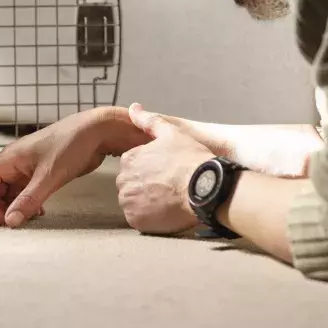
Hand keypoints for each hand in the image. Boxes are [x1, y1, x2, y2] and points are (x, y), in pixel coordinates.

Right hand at [0, 107, 149, 227]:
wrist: (97, 131)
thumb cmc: (72, 145)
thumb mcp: (49, 176)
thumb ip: (28, 200)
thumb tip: (10, 221)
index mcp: (9, 158)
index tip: (4, 220)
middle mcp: (13, 161)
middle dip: (0, 208)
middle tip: (17, 221)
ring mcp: (26, 166)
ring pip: (8, 191)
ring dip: (15, 206)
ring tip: (30, 217)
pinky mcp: (39, 170)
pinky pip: (24, 189)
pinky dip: (27, 202)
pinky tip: (40, 211)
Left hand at [116, 104, 216, 235]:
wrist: (204, 187)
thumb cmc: (190, 158)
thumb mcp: (171, 133)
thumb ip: (149, 121)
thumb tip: (133, 108)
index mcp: (129, 159)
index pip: (132, 166)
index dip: (150, 170)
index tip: (165, 173)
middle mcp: (123, 180)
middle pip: (130, 185)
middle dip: (145, 186)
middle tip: (168, 187)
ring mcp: (128, 201)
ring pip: (133, 202)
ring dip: (146, 202)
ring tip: (168, 199)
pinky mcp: (136, 220)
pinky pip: (138, 219)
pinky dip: (149, 217)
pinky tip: (166, 211)